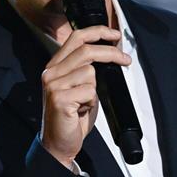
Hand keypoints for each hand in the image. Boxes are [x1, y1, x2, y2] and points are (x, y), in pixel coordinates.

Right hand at [40, 25, 129, 168]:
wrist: (58, 143)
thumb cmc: (72, 117)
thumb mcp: (78, 87)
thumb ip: (86, 69)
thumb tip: (110, 54)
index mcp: (55, 66)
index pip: (76, 38)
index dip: (98, 32)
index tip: (115, 35)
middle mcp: (51, 73)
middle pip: (86, 50)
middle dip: (111, 53)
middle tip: (126, 60)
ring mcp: (53, 85)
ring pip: (90, 72)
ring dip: (95, 89)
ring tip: (86, 102)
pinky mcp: (59, 99)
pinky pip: (89, 91)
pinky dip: (92, 102)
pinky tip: (82, 110)